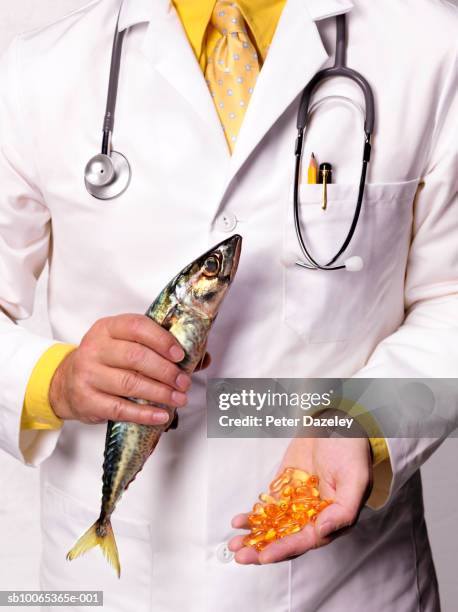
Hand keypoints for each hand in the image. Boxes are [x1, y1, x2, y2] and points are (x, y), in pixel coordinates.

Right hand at [49, 314, 208, 425]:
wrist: (65, 383)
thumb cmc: (106, 361)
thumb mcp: (126, 345)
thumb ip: (161, 348)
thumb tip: (203, 357)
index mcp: (107, 328)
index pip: (136, 327)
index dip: (161, 340)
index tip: (181, 355)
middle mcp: (94, 348)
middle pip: (135, 357)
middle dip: (165, 371)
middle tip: (184, 382)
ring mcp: (87, 374)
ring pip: (129, 384)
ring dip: (160, 393)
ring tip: (179, 398)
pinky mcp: (86, 400)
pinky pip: (119, 409)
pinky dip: (144, 414)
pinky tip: (162, 415)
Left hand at [229, 436, 372, 563]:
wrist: (337, 422)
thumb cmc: (352, 450)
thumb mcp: (356, 479)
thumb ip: (344, 509)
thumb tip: (323, 530)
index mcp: (333, 518)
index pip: (306, 540)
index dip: (285, 549)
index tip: (265, 556)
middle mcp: (313, 515)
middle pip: (286, 539)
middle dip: (262, 549)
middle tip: (241, 555)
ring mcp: (297, 502)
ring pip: (273, 526)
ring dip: (254, 537)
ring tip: (234, 544)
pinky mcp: (284, 487)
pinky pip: (267, 507)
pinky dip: (252, 516)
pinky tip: (239, 521)